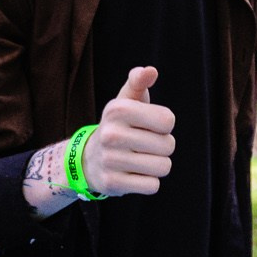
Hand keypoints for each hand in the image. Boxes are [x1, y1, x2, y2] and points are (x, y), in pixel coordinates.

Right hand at [83, 65, 173, 196]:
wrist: (88, 159)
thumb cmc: (118, 126)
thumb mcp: (126, 101)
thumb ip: (139, 82)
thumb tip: (150, 71)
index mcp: (117, 109)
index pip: (168, 120)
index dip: (164, 125)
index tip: (148, 126)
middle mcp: (111, 134)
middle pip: (168, 146)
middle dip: (162, 147)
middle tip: (144, 145)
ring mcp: (110, 160)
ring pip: (163, 167)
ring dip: (157, 165)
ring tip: (141, 159)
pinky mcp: (112, 184)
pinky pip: (152, 186)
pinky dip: (148, 182)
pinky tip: (134, 174)